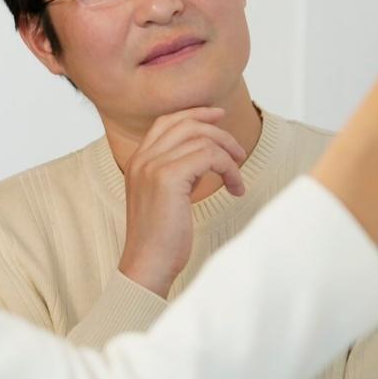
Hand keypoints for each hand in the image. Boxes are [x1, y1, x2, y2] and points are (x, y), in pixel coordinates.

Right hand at [116, 107, 246, 296]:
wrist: (147, 264)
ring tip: (237, 176)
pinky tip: (234, 188)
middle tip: (239, 151)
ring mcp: (153, 166)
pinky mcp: (169, 177)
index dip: (195, 114)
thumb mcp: (165, 198)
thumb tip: (204, 157)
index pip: (166, 122)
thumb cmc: (160, 239)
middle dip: (218, 130)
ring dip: (228, 154)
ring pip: (201, 138)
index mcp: (137, 161)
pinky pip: (209, 156)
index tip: (219, 116)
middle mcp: (142, 158)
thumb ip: (177, 173)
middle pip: (185, 123)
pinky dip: (228, 168)